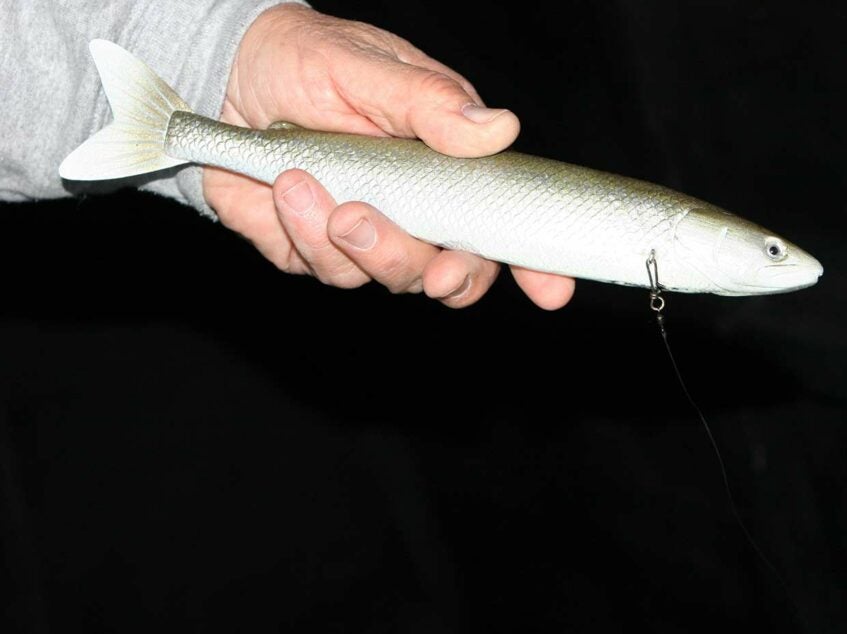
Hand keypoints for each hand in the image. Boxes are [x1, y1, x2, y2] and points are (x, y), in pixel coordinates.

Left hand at [203, 3, 574, 308]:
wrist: (227, 78)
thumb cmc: (309, 62)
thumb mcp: (369, 65)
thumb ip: (430, 102)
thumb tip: (497, 128)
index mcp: (450, 168)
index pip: (505, 226)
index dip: (535, 265)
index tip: (551, 290)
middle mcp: (418, 211)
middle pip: (453, 272)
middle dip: (431, 269)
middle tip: (381, 227)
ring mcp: (369, 237)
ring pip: (387, 277)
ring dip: (351, 241)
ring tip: (305, 181)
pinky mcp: (319, 253)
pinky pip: (326, 269)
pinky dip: (302, 232)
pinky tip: (286, 187)